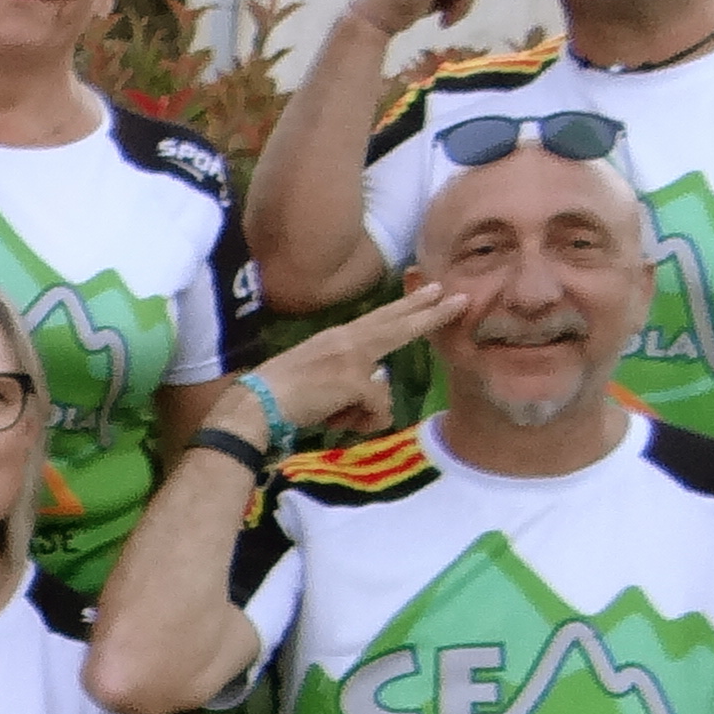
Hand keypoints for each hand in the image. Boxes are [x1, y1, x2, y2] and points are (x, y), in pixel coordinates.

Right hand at [239, 279, 467, 442]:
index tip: (430, 290)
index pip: (381, 317)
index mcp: (338, 337)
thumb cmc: (279, 394)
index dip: (407, 305)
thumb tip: (375, 385)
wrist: (257, 403)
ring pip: (383, 387)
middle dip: (429, 312)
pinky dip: (359, 423)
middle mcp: (348, 340)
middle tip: (456, 297)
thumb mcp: (318, 376)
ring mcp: (353, 358)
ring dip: (362, 412)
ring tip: (332, 418)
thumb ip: (348, 374)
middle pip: (398, 324)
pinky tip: (334, 422)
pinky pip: (377, 409)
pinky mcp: (355, 380)